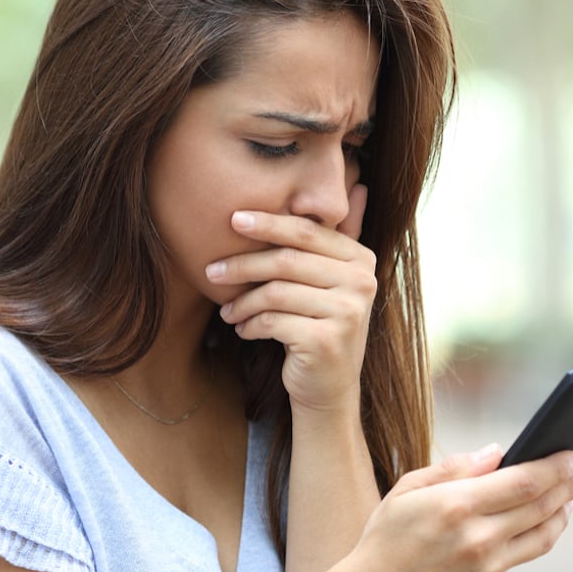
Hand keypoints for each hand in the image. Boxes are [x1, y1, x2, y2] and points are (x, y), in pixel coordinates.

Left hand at [207, 184, 374, 412]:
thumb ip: (339, 237)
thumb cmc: (320, 326)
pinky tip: (243, 330)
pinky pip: (273, 321)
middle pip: (287, 259)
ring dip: (242, 302)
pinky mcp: (327, 340)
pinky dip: (251, 325)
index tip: (233, 219)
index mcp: (361, 259)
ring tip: (226, 310)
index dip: (269, 223)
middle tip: (211, 270)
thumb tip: (358, 183)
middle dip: (243, 263)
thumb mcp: (333, 280)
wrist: (328, 388)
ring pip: (276, 292)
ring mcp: (348, 312)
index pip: (308, 231)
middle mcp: (362, 282)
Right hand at [341, 446, 572, 571]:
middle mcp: (477, 536)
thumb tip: (496, 452)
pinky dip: (547, 532)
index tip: (572, 453)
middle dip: (568, 485)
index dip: (555, 467)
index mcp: (457, 505)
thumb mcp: (409, 487)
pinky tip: (550, 518)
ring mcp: (486, 562)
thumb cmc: (388, 532)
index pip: (524, 482)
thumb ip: (454, 467)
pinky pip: (530, 552)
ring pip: (543, 534)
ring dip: (564, 511)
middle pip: (540, 506)